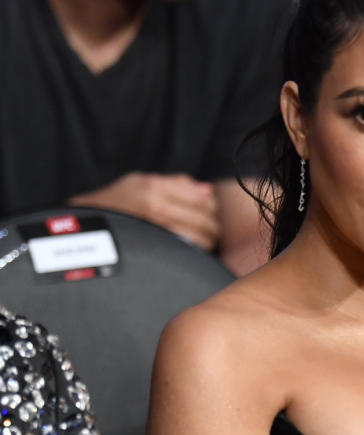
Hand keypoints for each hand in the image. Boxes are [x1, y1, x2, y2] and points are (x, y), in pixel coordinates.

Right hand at [70, 172, 220, 250]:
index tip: (206, 212)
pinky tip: (186, 250)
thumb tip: (209, 190)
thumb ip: (177, 184)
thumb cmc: (113, 204)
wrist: (81, 229)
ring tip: (196, 241)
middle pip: (207, 220)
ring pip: (202, 239)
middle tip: (205, 229)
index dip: (211, 208)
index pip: (205, 200)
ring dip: (205, 241)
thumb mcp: (139, 182)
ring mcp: (155, 231)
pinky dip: (195, 252)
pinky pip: (189, 252)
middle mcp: (155, 208)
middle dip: (211, 226)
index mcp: (154, 188)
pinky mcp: (154, 250)